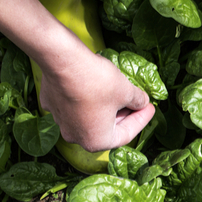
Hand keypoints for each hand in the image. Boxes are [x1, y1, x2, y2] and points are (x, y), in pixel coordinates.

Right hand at [38, 44, 154, 152]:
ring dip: (106, 108)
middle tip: (138, 103)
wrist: (64, 60)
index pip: (126, 134)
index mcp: (96, 141)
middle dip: (124, 115)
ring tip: (120, 94)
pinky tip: (96, 87)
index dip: (141, 120)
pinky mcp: (51, 103)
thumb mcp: (126, 91)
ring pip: (90, 117)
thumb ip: (138, 100)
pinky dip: (86, 99)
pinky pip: (73, 105)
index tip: (150, 108)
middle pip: (107, 128)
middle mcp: (75, 136)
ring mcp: (60, 121)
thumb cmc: (97, 82)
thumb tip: (141, 102)